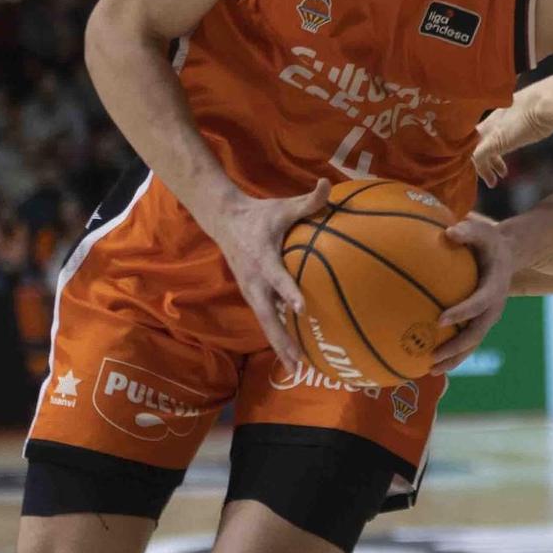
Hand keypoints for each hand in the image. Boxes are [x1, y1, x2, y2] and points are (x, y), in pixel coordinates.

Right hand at [206, 178, 330, 368]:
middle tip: (298, 360)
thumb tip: (329, 184)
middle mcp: (254, 280)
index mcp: (262, 258)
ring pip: (265, 322)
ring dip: (279, 345)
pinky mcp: (252, 295)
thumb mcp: (282, 207)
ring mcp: (251, 290)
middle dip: (282, 338)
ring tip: (295, 368)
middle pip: (267, 315)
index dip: (288, 291)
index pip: (277, 277)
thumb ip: (308, 201)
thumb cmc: (259, 215)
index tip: (302, 307)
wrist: (224, 221)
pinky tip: (291, 353)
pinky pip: (265, 319)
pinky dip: (277, 337)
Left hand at [432, 213, 514, 369]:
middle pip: (476, 334)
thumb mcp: (482, 230)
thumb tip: (449, 231)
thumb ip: (468, 230)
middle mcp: (493, 308)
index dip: (462, 312)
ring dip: (453, 359)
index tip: (440, 319)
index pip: (479, 303)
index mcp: (495, 287)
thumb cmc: (489, 241)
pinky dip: (451, 354)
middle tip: (433, 357)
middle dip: (456, 349)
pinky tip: (428, 361)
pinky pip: (466, 341)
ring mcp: (487, 318)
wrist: (507, 255)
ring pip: (472, 344)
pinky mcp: (479, 322)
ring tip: (429, 370)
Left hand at [473, 91, 552, 186]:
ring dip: (482, 169)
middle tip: (494, 172)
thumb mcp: (535, 112)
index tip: (499, 158)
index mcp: (500, 113)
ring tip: (493, 182)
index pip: (485, 130)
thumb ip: (532, 118)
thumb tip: (544, 122)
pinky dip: (482, 170)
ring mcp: (490, 131)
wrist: (546, 102)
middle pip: (474, 141)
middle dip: (483, 159)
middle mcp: (491, 121)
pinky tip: (492, 180)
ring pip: (472, 151)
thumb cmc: (548, 105)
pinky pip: (477, 158)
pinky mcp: (493, 142)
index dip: (489, 146)